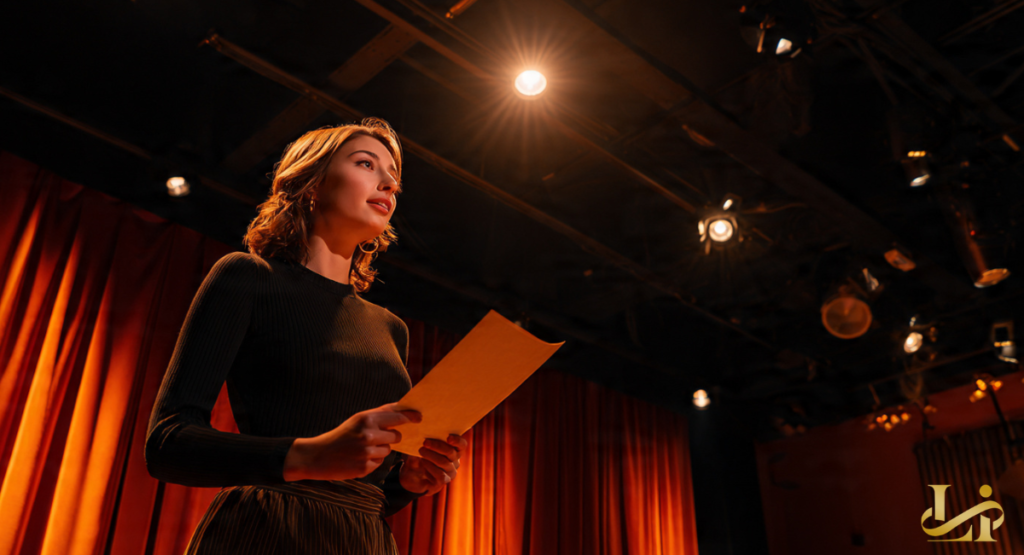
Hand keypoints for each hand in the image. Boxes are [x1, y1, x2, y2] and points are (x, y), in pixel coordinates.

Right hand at [284, 403, 420, 481]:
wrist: (317, 456)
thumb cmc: (340, 436)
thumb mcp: (357, 420)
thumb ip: (379, 415)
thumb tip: (402, 408)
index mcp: (366, 419)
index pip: (396, 416)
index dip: (410, 416)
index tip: (419, 416)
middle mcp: (368, 434)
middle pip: (397, 435)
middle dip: (390, 437)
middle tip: (375, 438)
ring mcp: (367, 452)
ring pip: (389, 450)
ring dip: (380, 450)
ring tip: (363, 449)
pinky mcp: (365, 467)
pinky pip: (380, 462)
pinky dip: (373, 461)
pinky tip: (359, 459)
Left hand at [399, 434, 467, 494]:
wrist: (414, 472)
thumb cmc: (423, 453)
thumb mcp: (425, 444)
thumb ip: (430, 438)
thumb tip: (425, 431)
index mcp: (455, 450)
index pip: (462, 444)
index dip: (457, 440)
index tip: (448, 437)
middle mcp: (456, 461)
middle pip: (450, 452)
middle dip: (437, 446)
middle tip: (425, 442)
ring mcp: (451, 472)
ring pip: (444, 463)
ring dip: (431, 456)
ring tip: (421, 451)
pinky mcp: (443, 481)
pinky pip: (439, 475)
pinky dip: (430, 467)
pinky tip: (423, 462)